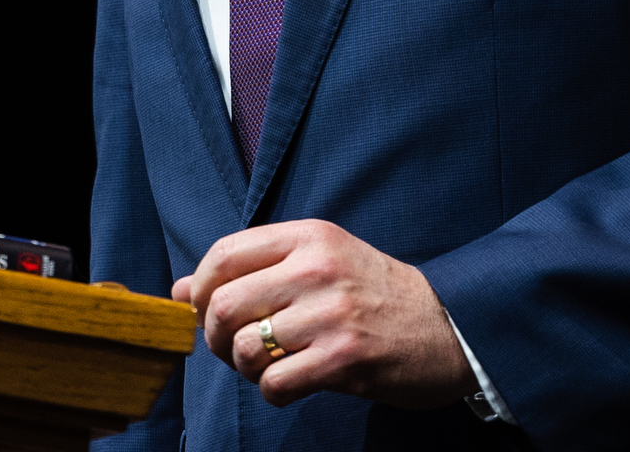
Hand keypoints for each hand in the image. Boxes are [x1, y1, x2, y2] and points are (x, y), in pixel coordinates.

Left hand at [173, 220, 469, 409]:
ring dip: (247, 369)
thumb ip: (255, 269)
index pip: (224, 254)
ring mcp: (332, 313)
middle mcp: (318, 268)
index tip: (206, 311)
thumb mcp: (321, 263)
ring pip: (246, 349)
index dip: (200, 289)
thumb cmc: (376, 296)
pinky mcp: (345, 358)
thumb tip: (180, 290)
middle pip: (224, 304)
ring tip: (272, 366)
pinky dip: (272, 393)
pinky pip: (275, 384)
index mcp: (310, 236)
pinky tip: (293, 385)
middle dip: (217, 338)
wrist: (449, 328)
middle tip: (237, 349)